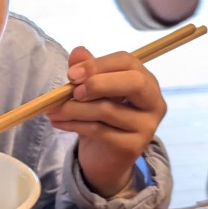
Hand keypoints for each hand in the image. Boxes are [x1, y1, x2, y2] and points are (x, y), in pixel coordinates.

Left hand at [46, 46, 166, 197]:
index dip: (98, 64)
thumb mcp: (92, 90)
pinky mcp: (133, 147)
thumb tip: (78, 52)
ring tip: (53, 109)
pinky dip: (73, 124)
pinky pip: (99, 131)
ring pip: (108, 109)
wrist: (104, 156)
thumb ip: (88, 70)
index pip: (127, 62)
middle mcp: (153, 103)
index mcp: (146, 81)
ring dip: (74, 108)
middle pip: (134, 83)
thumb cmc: (101, 116)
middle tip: (73, 91)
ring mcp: (146, 127)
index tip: (71, 74)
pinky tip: (58, 122)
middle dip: (98, 83)